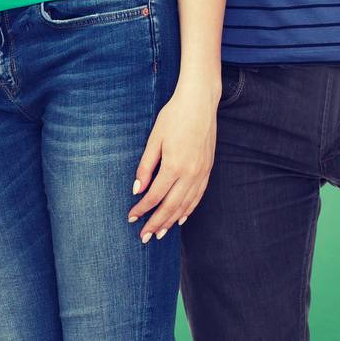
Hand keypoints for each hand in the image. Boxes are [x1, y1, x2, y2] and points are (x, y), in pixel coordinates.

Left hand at [127, 77, 217, 242]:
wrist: (200, 103)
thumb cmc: (173, 117)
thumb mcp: (154, 138)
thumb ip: (146, 166)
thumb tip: (137, 190)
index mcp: (174, 165)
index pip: (155, 196)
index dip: (142, 209)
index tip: (131, 218)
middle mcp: (190, 174)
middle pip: (171, 206)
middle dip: (156, 223)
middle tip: (144, 237)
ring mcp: (201, 173)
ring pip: (186, 205)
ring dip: (171, 221)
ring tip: (159, 233)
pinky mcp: (208, 170)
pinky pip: (198, 197)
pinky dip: (188, 210)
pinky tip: (180, 218)